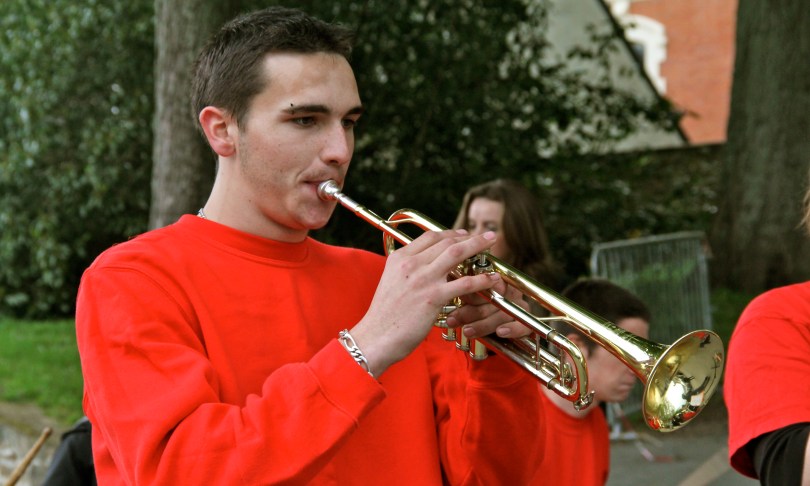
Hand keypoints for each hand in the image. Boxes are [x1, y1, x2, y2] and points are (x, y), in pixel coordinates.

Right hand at [349, 229, 500, 376]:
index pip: (429, 237)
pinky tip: (491, 278)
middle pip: (446, 241)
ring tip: (492, 244)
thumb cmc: (385, 315)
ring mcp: (423, 279)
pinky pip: (464, 283)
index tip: (463, 234)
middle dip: (469, 236)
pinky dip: (481, 279)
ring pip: (457, 253)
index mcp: (400, 258)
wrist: (377, 336)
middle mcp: (411, 264)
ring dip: (477, 246)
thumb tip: (425, 266)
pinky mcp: (433, 297)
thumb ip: (407, 271)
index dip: (450, 233)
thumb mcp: (391, 282)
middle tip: (485, 236)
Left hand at [445, 276, 533, 339]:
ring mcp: (520, 306)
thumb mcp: (467, 299)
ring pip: (503, 314)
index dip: (469, 292)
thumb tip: (446, 287)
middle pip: (492, 300)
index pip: (486, 283)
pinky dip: (512, 329)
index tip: (454, 296)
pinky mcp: (526, 322)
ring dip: (483, 324)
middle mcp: (510, 291)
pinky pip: (522, 326)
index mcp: (497, 280)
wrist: (492, 328)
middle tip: (453, 319)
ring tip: (467, 330)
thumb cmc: (476, 308)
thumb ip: (461, 291)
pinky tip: (500, 332)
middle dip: (470, 311)